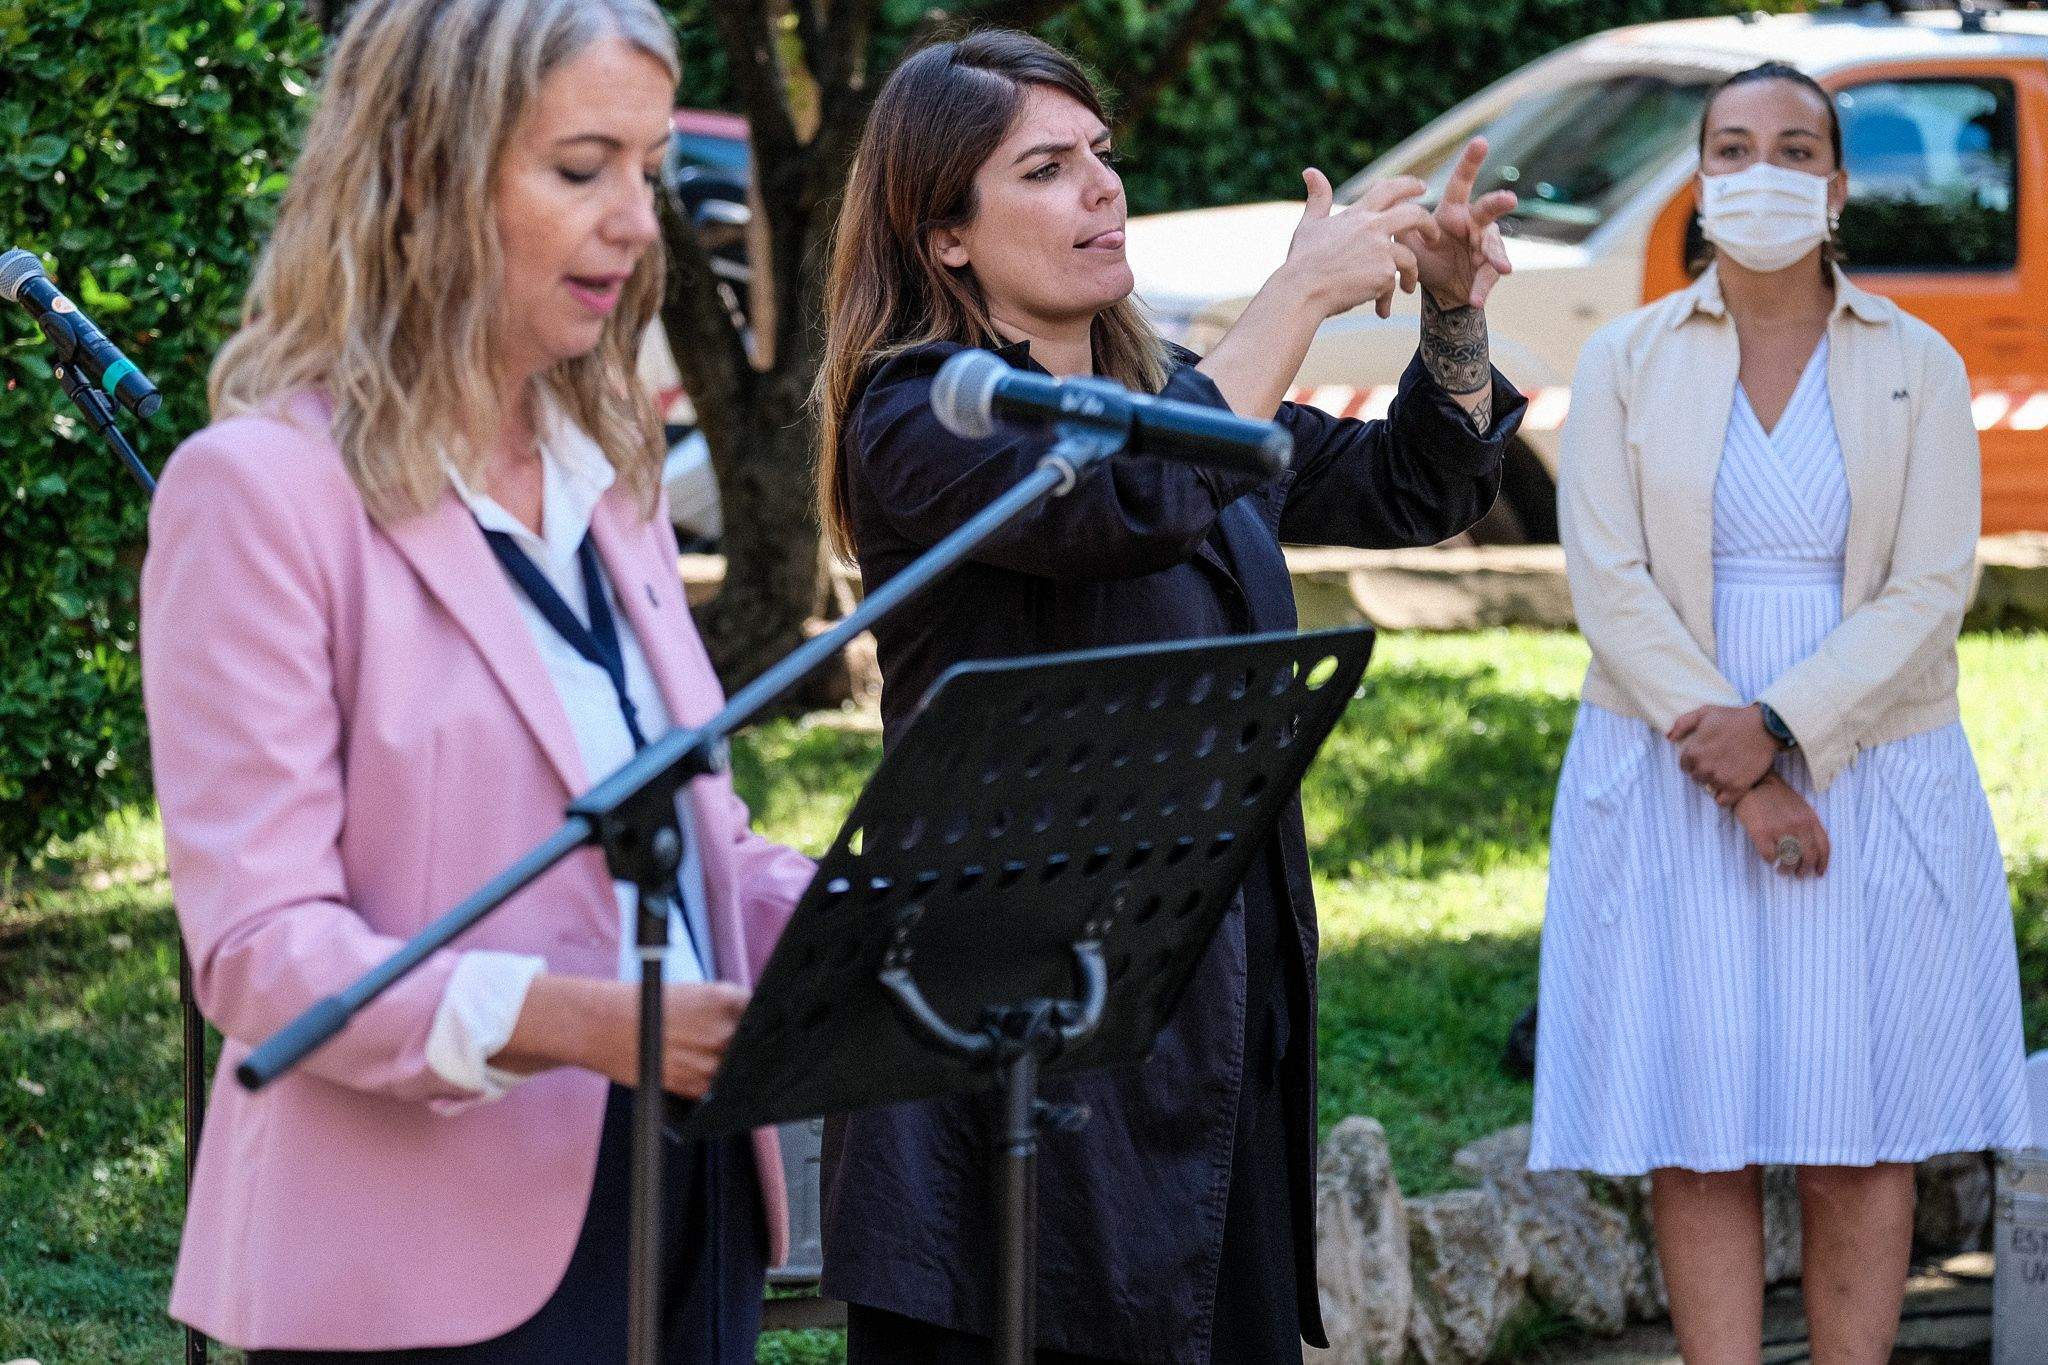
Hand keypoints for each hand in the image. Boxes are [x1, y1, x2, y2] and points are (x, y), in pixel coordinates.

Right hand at [495, 975, 749, 1097]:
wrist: (603, 1025)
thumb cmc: (648, 1005)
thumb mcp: (698, 991)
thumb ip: (731, 1006)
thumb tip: (757, 1021)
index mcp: (725, 1000)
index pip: (766, 1015)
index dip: (767, 1024)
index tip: (766, 1028)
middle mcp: (720, 1031)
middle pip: (757, 1046)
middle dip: (751, 1046)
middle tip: (734, 1043)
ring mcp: (708, 1061)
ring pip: (739, 1072)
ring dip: (733, 1068)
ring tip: (709, 1055)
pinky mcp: (692, 1086)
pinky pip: (717, 1091)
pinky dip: (715, 1085)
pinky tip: (699, 1069)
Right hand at [1282, 169, 1440, 320]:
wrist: (1302, 291)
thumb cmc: (1302, 261)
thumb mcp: (1309, 224)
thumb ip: (1317, 198)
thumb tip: (1310, 171)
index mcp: (1357, 214)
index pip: (1389, 189)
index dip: (1409, 184)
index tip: (1422, 187)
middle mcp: (1372, 227)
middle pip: (1415, 215)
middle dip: (1429, 224)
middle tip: (1435, 236)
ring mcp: (1380, 251)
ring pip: (1410, 258)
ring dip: (1413, 273)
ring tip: (1408, 286)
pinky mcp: (1384, 274)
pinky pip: (1394, 284)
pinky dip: (1388, 296)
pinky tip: (1381, 307)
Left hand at [1402, 137, 1515, 309]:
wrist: (1439, 290)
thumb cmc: (1425, 256)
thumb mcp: (1406, 240)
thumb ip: (1398, 223)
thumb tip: (1378, 202)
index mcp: (1452, 210)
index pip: (1461, 183)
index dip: (1470, 162)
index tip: (1480, 141)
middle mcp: (1474, 223)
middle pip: (1488, 209)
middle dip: (1498, 203)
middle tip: (1508, 199)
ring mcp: (1485, 245)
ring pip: (1493, 246)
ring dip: (1496, 256)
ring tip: (1502, 268)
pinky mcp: (1490, 268)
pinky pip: (1487, 277)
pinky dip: (1480, 289)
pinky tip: (1475, 299)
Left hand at [1670, 703, 1780, 806]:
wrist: (1764, 727)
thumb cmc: (1733, 718)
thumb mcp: (1704, 712)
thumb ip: (1682, 723)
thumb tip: (1669, 737)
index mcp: (1694, 752)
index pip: (1684, 765)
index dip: (1693, 761)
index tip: (1705, 756)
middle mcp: (1705, 768)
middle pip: (1696, 777)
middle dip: (1704, 770)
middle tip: (1718, 762)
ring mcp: (1721, 779)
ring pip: (1709, 788)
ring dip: (1715, 781)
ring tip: (1727, 770)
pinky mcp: (1737, 787)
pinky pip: (1722, 801)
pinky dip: (1725, 796)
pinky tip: (1731, 784)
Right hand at [1732, 774, 1830, 877]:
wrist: (1754, 784)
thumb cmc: (1776, 796)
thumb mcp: (1800, 807)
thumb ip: (1807, 826)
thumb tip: (1810, 851)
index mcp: (1810, 819)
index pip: (1823, 846)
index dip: (1822, 862)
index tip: (1818, 872)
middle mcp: (1798, 825)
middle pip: (1808, 857)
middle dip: (1804, 870)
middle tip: (1798, 875)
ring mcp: (1780, 829)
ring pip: (1789, 860)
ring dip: (1786, 870)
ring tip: (1782, 871)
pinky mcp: (1761, 833)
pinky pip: (1770, 856)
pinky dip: (1771, 861)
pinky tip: (1770, 859)